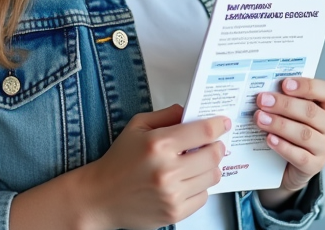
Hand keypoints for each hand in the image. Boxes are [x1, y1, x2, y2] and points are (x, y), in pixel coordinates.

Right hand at [77, 104, 229, 229]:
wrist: (101, 197)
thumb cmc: (119, 161)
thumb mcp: (137, 126)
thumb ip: (166, 115)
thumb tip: (189, 111)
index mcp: (159, 144)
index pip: (203, 131)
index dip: (219, 125)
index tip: (223, 123)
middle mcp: (168, 170)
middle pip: (214, 155)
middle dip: (216, 146)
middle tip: (211, 144)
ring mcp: (172, 194)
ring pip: (212, 176)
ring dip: (209, 167)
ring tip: (196, 163)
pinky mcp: (174, 213)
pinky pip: (204, 197)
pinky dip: (200, 187)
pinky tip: (186, 181)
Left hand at [254, 78, 324, 209]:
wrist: (287, 163)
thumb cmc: (289, 129)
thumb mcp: (289, 111)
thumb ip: (284, 98)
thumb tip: (265, 90)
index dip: (307, 86)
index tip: (285, 84)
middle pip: (311, 112)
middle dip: (284, 105)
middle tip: (263, 101)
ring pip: (305, 134)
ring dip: (280, 125)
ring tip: (261, 119)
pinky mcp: (315, 166)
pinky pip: (300, 156)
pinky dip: (283, 146)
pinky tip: (270, 139)